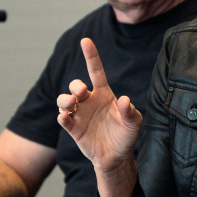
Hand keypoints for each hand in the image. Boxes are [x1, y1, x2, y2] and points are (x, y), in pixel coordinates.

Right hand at [56, 38, 141, 196]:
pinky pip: (63, 119)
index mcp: (103, 94)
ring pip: (64, 100)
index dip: (91, 55)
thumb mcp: (134, 122)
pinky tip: (65, 117)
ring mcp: (79, 114)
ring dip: (64, 100)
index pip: (96, 70)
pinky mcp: (73, 128)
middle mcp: (88, 101)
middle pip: (76, 85)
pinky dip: (62, 117)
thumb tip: (124, 100)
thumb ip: (130, 111)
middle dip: (75, 86)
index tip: (85, 40)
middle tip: (81, 93)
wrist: (116, 156)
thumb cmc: (125, 135)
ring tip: (70, 105)